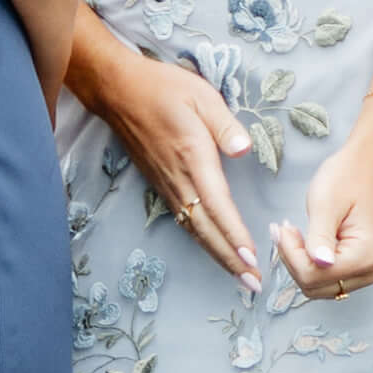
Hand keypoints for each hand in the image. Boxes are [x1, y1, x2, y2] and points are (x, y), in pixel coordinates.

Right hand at [98, 52, 264, 286]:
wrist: (119, 91)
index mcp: (192, 156)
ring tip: (241, 277)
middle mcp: (179, 178)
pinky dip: (202, 241)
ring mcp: (168, 185)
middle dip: (230, 258)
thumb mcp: (201, 95)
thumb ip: (225, 124)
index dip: (233, 233)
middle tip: (254, 285)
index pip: (216, 203)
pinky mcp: (162, 185)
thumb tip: (243, 150)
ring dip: (218, 255)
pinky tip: (216, 252)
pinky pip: (184, 220)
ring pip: (194, 229)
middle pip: (206, 227)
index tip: (250, 257)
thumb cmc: (164, 88)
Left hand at [272, 138, 372, 302]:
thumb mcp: (326, 204)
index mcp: (366, 255)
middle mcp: (372, 270)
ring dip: (300, 263)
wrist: (372, 165)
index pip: (313, 275)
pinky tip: (306, 241)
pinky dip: (311, 264)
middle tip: (285, 230)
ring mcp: (369, 271)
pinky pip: (328, 278)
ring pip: (319, 286)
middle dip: (294, 261)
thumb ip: (320, 238)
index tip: (282, 228)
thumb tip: (318, 264)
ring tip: (294, 234)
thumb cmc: (350, 176)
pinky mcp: (362, 267)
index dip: (291, 255)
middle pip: (315, 286)